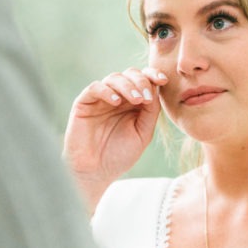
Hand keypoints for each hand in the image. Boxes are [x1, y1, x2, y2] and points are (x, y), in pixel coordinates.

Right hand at [64, 67, 167, 211]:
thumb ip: (151, 112)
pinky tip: (116, 101)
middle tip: (147, 97)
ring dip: (128, 86)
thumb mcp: (143, 133)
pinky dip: (107, 91)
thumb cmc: (120, 155)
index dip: (153, 75)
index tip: (164, 80)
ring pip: (114, 78)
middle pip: (130, 74)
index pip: (144, 80)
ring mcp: (100, 99)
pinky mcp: (84, 103)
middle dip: (141, 81)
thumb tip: (156, 89)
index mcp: (133, 102)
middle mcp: (117, 97)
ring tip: (136, 100)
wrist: (96, 173)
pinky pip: (95, 88)